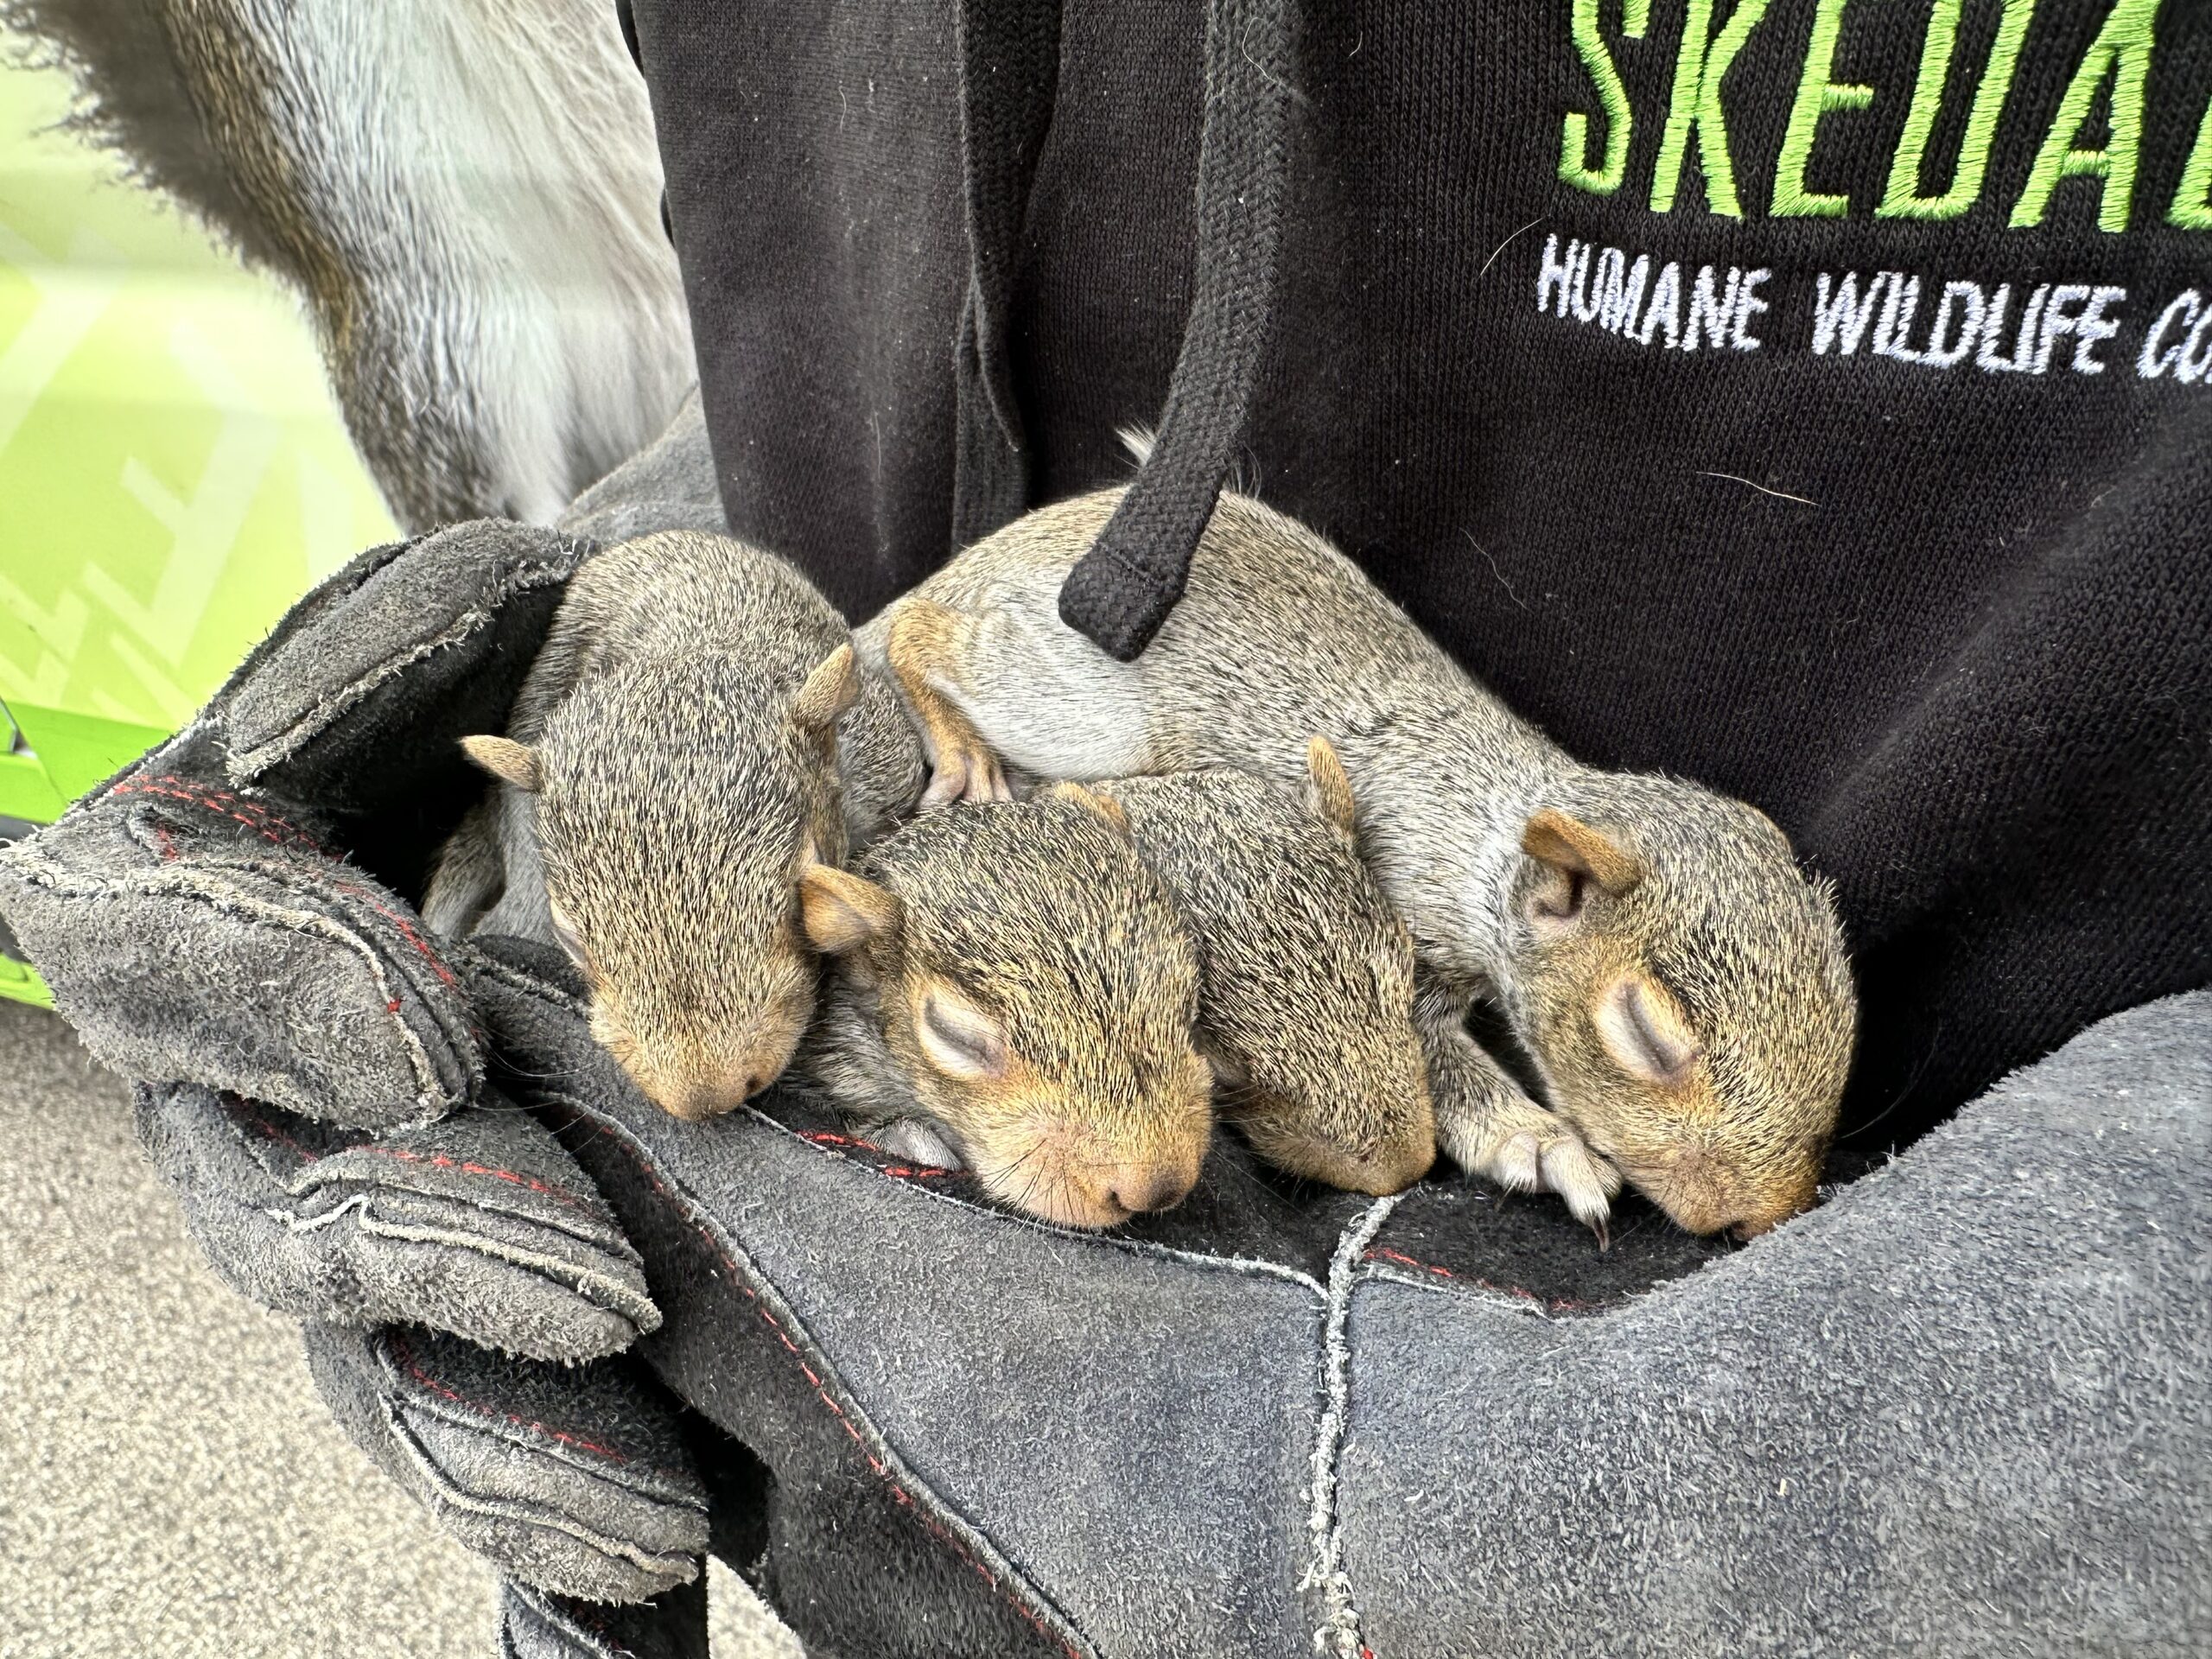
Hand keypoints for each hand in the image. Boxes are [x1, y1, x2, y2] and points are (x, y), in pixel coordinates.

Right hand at [0, 521, 705, 1598]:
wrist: (717, 734)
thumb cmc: (621, 651)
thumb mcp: (571, 604)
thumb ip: (445, 658)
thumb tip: (278, 755)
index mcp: (241, 868)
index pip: (159, 929)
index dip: (263, 991)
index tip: (426, 1036)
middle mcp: (276, 1063)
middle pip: (277, 1194)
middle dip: (428, 1249)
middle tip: (597, 1289)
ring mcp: (377, 1197)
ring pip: (381, 1348)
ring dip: (497, 1442)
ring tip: (645, 1519)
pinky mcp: (492, 1293)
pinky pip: (494, 1443)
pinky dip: (543, 1573)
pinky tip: (623, 1640)